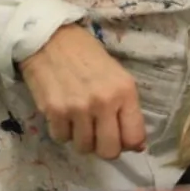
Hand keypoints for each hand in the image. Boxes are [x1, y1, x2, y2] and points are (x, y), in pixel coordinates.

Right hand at [19, 24, 145, 158]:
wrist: (51, 39)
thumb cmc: (88, 56)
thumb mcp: (118, 77)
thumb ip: (127, 109)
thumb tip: (138, 145)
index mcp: (125, 92)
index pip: (134, 137)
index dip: (129, 145)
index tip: (122, 140)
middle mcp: (103, 102)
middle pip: (109, 151)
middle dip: (106, 148)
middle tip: (100, 137)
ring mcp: (77, 108)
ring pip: (84, 147)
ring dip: (82, 139)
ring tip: (80, 121)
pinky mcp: (54, 111)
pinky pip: (62, 138)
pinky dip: (63, 131)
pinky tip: (64, 114)